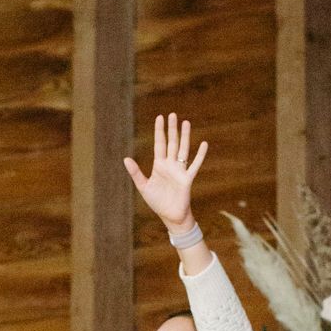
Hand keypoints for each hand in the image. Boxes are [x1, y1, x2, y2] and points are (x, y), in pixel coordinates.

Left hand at [124, 112, 207, 230]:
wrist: (170, 216)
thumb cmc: (157, 202)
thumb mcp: (143, 187)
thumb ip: (136, 173)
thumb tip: (126, 159)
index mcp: (159, 165)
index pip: (159, 144)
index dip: (159, 131)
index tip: (160, 117)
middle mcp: (170, 165)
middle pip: (171, 143)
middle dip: (172, 129)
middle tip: (173, 114)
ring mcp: (180, 171)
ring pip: (182, 149)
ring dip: (184, 136)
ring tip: (186, 123)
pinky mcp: (187, 179)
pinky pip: (195, 165)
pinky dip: (200, 155)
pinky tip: (204, 144)